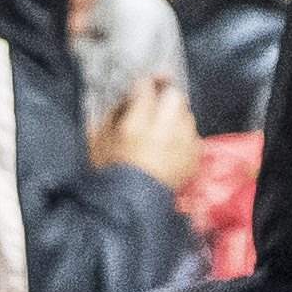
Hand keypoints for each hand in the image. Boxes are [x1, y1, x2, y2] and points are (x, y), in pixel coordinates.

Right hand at [93, 73, 201, 190]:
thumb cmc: (109, 175)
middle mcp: (165, 132)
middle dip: (166, 93)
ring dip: (176, 115)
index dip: (144, 84)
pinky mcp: (194, 159)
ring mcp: (183, 146)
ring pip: (187, 114)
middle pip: (175, 96)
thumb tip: (124, 99)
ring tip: (164, 124)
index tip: (142, 85)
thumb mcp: (98, 142)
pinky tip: (172, 144)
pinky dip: (184, 136)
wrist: (130, 207)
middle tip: (157, 98)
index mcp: (137, 126)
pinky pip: (193, 136)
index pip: (146, 89)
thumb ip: (111, 115)